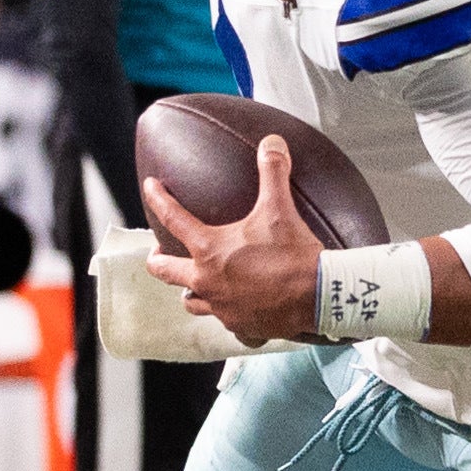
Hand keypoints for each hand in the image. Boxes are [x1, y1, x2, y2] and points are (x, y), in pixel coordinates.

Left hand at [143, 139, 322, 343]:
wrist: (319, 295)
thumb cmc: (294, 254)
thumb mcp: (280, 208)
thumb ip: (272, 173)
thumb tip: (271, 143)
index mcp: (209, 251)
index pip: (173, 219)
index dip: (158, 199)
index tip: (150, 188)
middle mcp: (207, 281)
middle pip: (165, 272)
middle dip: (158, 261)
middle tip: (159, 254)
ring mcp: (222, 308)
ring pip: (191, 302)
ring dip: (190, 291)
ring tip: (196, 284)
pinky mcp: (242, 327)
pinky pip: (227, 323)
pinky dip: (228, 315)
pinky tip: (237, 309)